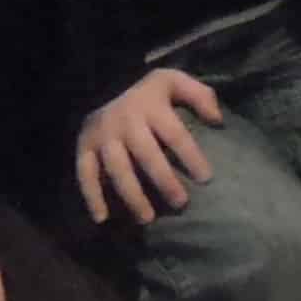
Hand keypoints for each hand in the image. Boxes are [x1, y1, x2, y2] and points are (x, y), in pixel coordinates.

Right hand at [74, 66, 223, 224]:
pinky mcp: (83, 146)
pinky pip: (85, 174)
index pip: (174, 133)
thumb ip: (200, 95)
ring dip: (132, 195)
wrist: (105, 86)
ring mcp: (101, 135)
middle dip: (164, 180)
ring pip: (117, 169)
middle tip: (181, 203)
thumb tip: (217, 119)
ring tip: (148, 218)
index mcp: (150, 104)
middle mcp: (124, 120)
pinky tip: (102, 218)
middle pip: (146, 154)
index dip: (190, 156)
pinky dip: (92, 196)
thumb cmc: (150, 93)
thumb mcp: (175, 82)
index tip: (206, 179)